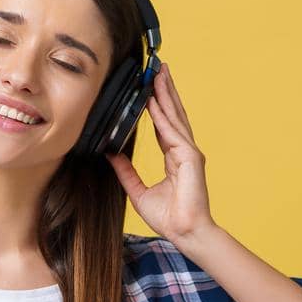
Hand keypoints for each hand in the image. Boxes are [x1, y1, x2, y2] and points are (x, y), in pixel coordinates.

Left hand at [108, 63, 215, 243]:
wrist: (186, 233)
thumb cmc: (170, 218)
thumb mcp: (138, 192)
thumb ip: (126, 172)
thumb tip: (111, 154)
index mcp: (174, 157)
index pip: (163, 125)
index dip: (156, 105)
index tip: (148, 87)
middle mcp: (183, 150)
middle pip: (172, 114)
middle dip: (164, 90)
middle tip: (156, 68)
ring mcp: (189, 152)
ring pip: (175, 117)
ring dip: (166, 94)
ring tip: (159, 73)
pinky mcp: (190, 157)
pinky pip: (172, 131)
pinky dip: (163, 115)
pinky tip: (155, 100)